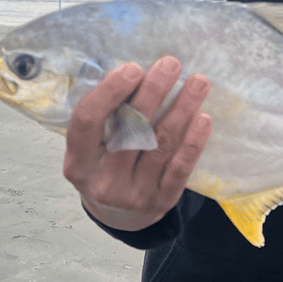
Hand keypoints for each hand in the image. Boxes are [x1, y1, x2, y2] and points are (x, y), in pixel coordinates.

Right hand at [63, 57, 210, 231]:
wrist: (120, 217)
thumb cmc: (105, 166)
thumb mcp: (91, 148)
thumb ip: (105, 116)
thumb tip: (135, 71)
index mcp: (78, 163)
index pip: (87, 122)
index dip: (109, 92)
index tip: (133, 68)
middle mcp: (104, 181)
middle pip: (131, 130)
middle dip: (153, 92)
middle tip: (171, 64)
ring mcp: (134, 194)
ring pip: (161, 145)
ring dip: (182, 108)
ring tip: (198, 82)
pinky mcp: (162, 201)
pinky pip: (180, 168)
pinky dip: (193, 141)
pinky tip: (203, 117)